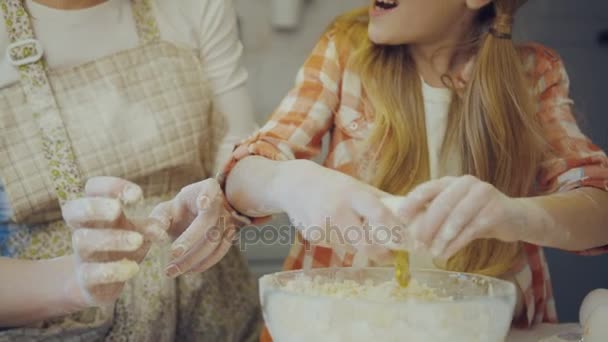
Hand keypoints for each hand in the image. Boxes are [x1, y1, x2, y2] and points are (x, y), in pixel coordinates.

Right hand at [61, 177, 167, 306]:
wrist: (101, 282)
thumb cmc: (122, 245)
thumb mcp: (139, 231)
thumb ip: (151, 226)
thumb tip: (162, 226)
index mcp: (95, 210)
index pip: (93, 188)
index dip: (111, 186)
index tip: (138, 195)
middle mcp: (83, 228)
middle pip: (74, 211)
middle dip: (94, 207)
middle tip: (117, 209)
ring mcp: (81, 253)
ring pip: (84, 241)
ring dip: (112, 239)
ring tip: (138, 241)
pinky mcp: (85, 278)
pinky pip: (91, 273)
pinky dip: (112, 270)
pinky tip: (133, 269)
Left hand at [150, 179, 240, 277]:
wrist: (194, 219)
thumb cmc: (178, 211)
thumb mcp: (166, 210)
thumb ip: (158, 219)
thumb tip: (155, 234)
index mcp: (205, 188)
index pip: (209, 188)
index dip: (207, 195)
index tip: (203, 204)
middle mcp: (221, 203)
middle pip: (209, 221)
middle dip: (190, 239)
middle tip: (173, 254)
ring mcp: (228, 220)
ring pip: (214, 241)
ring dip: (193, 258)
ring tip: (171, 271)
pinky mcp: (229, 236)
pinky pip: (219, 252)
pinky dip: (204, 263)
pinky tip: (188, 271)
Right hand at [274, 160, 402, 259]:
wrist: (294, 184)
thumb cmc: (332, 185)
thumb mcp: (356, 185)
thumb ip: (380, 199)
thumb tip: (410, 213)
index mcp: (353, 193)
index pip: (379, 214)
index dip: (394, 231)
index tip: (406, 242)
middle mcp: (338, 210)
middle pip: (365, 243)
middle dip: (379, 254)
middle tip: (389, 256)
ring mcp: (324, 225)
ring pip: (351, 247)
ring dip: (358, 245)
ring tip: (349, 228)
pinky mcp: (313, 236)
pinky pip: (335, 247)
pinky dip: (340, 242)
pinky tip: (330, 226)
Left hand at [392, 175, 527, 259]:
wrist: (513, 218)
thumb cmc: (475, 215)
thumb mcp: (454, 211)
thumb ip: (434, 214)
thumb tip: (405, 228)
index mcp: (451, 181)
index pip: (428, 188)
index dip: (412, 201)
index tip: (400, 217)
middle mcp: (466, 183)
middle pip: (442, 204)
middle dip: (427, 226)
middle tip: (417, 243)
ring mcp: (483, 194)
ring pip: (456, 218)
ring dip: (441, 238)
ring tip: (432, 252)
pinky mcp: (496, 210)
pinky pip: (471, 229)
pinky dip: (456, 244)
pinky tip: (446, 254)